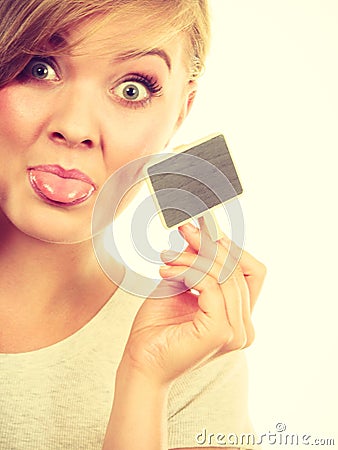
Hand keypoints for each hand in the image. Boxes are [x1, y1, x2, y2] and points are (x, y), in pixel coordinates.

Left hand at [120, 219, 265, 385]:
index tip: (207, 228)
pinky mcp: (222, 331)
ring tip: (166, 258)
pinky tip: (166, 273)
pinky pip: (211, 285)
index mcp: (239, 317)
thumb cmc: (159, 326)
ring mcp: (237, 332)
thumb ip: (197, 264)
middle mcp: (245, 327)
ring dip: (193, 259)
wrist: (140, 360)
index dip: (233, 248)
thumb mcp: (182, 285)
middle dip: (211, 245)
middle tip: (185, 229)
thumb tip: (201, 233)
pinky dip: (189, 272)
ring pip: (225, 275)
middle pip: (240, 269)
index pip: (253, 272)